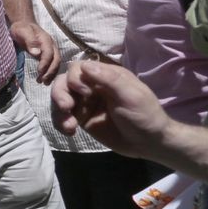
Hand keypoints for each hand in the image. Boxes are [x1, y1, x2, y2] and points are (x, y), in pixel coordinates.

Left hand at [11, 19, 59, 81]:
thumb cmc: (21, 28)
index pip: (49, 54)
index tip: (39, 72)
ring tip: (44, 82)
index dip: (45, 63)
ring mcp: (51, 49)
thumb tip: (37, 53)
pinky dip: (50, 71)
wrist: (23, 24)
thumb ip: (30, 41)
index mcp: (46, 40)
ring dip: (51, 73)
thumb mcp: (23, 32)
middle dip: (51, 71)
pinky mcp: (47, 53)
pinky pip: (52, 63)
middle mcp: (51, 45)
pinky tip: (45, 78)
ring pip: (56, 62)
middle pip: (56, 60)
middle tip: (43, 81)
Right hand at [51, 61, 172, 158]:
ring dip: (59, 111)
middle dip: (60, 94)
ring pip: (60, 99)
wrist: (148, 143)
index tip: (85, 93)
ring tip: (69, 126)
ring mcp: (86, 103)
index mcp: (105, 76)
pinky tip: (69, 132)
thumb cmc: (144, 115)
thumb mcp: (131, 95)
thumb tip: (84, 65)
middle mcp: (92, 87)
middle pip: (64, 82)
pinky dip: (61, 123)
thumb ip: (109, 79)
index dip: (75, 78)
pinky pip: (63, 117)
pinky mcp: (82, 119)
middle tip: (67, 108)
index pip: (78, 69)